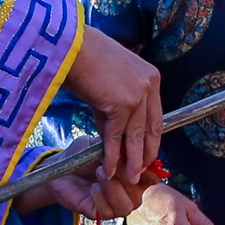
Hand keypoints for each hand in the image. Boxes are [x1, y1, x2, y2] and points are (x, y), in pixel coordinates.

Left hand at [13, 139, 148, 219]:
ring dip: (114, 189)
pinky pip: (108, 212)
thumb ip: (116, 147)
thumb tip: (133, 149)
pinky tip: (93, 188)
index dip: (146, 171)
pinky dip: (101, 198)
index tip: (136, 161)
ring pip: (127, 206)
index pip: (151, 178)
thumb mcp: (100, 144)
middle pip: (140, 194)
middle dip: (126, 178)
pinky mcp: (97, 213)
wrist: (58, 168)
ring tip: (100, 174)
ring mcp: (113, 205)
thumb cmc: (81, 155)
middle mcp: (127, 193)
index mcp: (132, 175)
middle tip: (109, 165)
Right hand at [62, 25, 161, 186]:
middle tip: (138, 172)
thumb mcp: (106, 83)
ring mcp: (138, 94)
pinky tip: (110, 168)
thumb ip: (114, 107)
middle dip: (144, 153)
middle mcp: (149, 85)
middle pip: (151, 128)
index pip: (155, 116)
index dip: (149, 138)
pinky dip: (112, 155)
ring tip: (128, 178)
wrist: (69, 46)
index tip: (143, 154)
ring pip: (136, 136)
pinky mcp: (122, 104)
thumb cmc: (81, 59)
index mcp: (150, 77)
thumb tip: (113, 135)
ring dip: (132, 161)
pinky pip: (117, 136)